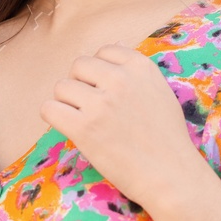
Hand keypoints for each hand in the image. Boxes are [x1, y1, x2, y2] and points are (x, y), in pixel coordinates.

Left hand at [38, 45, 209, 210]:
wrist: (171, 176)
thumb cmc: (167, 138)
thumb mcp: (159, 91)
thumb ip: (135, 70)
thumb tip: (115, 43)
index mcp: (140, 66)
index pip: (103, 51)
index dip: (100, 73)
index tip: (107, 92)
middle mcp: (120, 79)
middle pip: (78, 65)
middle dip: (81, 84)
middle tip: (91, 108)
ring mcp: (101, 103)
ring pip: (61, 87)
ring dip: (67, 102)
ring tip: (83, 121)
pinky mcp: (83, 128)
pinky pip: (49, 108)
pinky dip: (54, 117)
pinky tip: (69, 128)